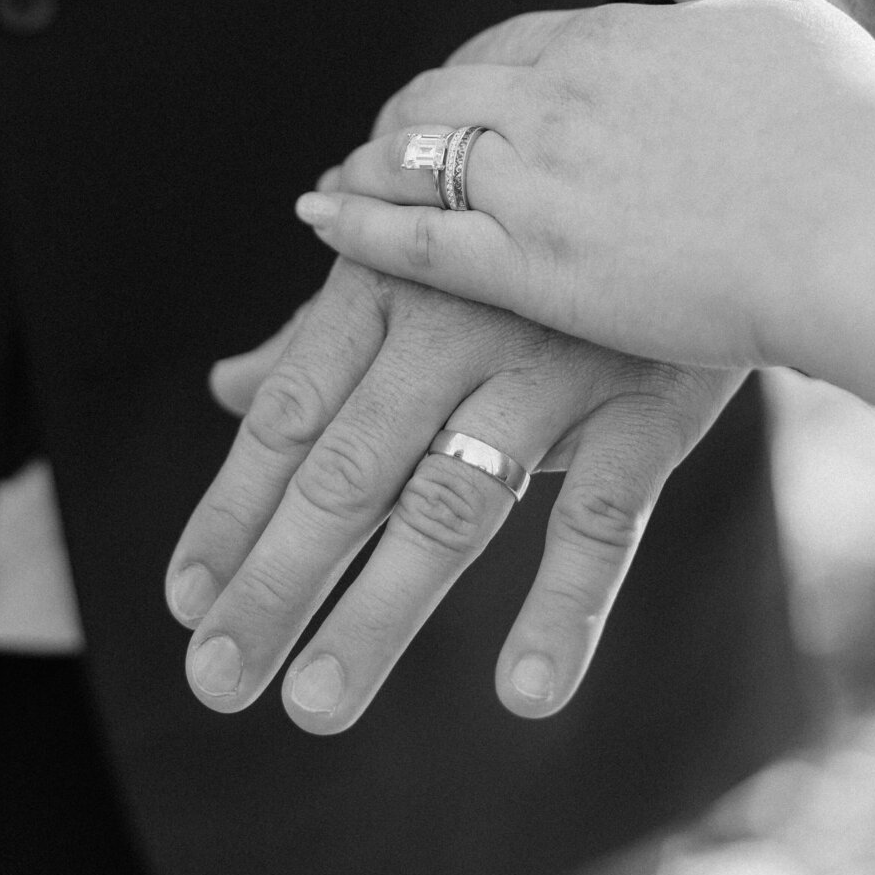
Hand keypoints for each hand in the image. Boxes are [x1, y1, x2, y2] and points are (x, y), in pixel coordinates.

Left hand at [166, 257, 737, 729]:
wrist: (688, 170)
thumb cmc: (524, 238)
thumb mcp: (416, 263)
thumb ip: (322, 335)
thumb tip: (227, 388)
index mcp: (383, 285)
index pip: (291, 413)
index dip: (234, 506)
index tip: (186, 597)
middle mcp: (452, 324)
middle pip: (349, 470)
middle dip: (276, 578)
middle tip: (215, 679)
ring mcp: (549, 365)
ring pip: (452, 501)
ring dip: (380, 608)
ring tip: (315, 704)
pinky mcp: (644, 403)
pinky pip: (600, 515)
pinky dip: (566, 602)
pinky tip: (524, 689)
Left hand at [296, 0, 874, 400]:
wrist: (864, 228)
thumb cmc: (839, 119)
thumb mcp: (767, 2)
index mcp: (606, 37)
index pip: (503, 42)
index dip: (469, 70)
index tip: (452, 92)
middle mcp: (554, 98)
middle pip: (441, 95)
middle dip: (402, 117)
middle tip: (380, 142)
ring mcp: (536, 182)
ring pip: (413, 158)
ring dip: (368, 166)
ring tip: (338, 181)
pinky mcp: (532, 267)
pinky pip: (415, 239)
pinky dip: (355, 222)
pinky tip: (316, 214)